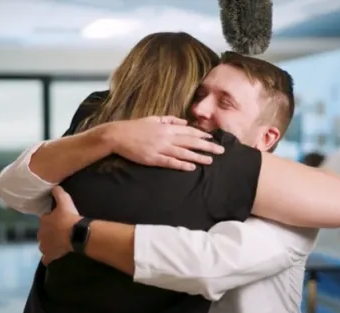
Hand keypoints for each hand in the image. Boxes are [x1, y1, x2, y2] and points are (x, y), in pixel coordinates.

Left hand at [38, 186, 80, 265]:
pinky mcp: (50, 255)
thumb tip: (55, 186)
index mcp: (43, 221)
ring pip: (43, 245)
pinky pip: (46, 258)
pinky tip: (50, 259)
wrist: (75, 234)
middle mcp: (41, 234)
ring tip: (56, 243)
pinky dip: (48, 258)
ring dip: (47, 244)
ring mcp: (45, 246)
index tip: (58, 219)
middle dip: (48, 232)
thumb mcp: (65, 201)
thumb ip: (59, 193)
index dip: (51, 219)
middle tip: (59, 231)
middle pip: (43, 233)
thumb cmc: (69, 217)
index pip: (44, 219)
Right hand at [107, 116, 224, 170]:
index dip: (201, 135)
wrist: (118, 135)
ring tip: (210, 161)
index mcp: (166, 127)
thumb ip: (170, 119)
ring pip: (183, 153)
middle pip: (190, 141)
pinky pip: (170, 162)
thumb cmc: (135, 127)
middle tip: (221, 151)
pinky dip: (181, 165)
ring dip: (198, 157)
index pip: (188, 131)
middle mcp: (166, 137)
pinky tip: (191, 167)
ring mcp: (160, 148)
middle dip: (207, 146)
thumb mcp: (153, 119)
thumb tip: (184, 122)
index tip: (212, 139)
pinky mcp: (153, 158)